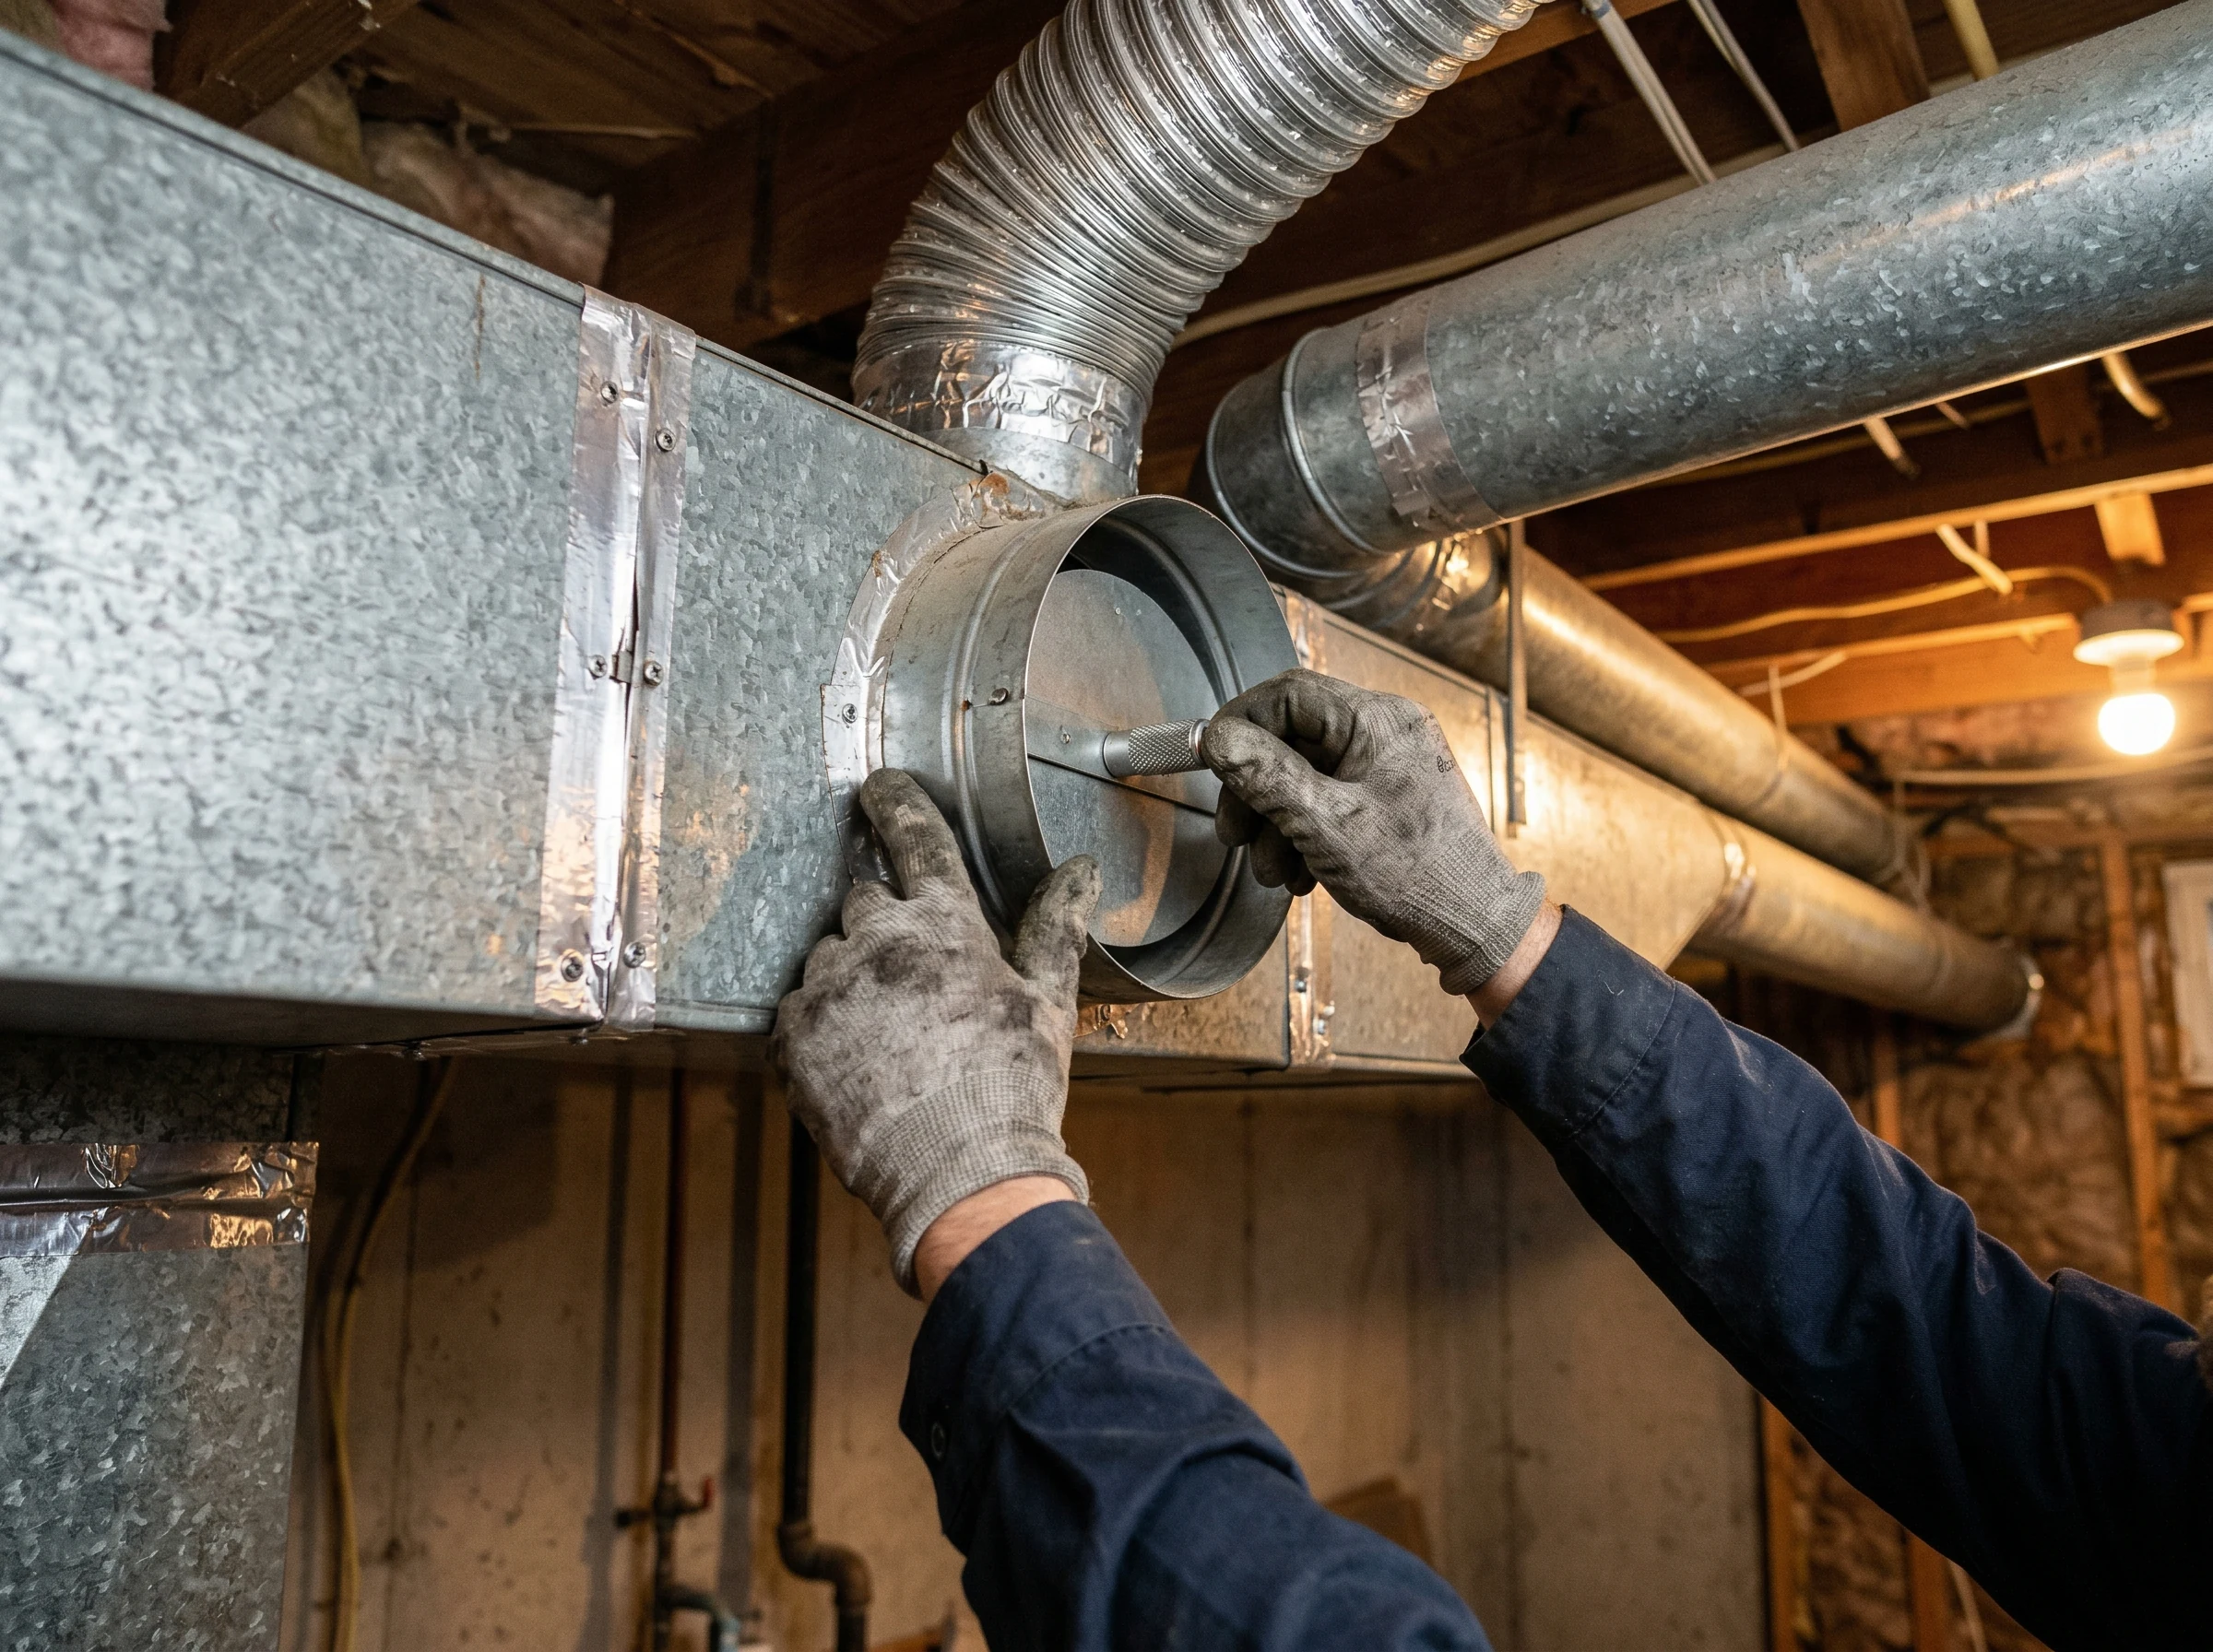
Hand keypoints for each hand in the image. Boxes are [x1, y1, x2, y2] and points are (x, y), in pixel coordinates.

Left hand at [773, 769, 1099, 1295]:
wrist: (957, 1173)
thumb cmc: (1012, 1087)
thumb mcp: (1047, 1001)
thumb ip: (1055, 926)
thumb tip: (1080, 870)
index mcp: (945, 924)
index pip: (916, 837)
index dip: (896, 804)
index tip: (879, 789)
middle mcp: (878, 940)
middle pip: (865, 899)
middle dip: (885, 925)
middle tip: (916, 982)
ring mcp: (829, 987)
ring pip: (829, 954)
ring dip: (851, 976)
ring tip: (891, 1035)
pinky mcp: (791, 1036)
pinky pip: (798, 1007)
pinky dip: (821, 1024)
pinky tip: (859, 1060)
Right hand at [1202, 669, 1545, 996]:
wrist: (1473, 922)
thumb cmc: (1417, 875)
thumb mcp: (1325, 825)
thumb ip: (1267, 775)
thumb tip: (1219, 738)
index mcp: (1378, 721)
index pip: (1288, 694)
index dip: (1240, 724)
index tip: (1211, 761)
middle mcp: (1386, 731)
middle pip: (1292, 738)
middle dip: (1255, 791)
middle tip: (1235, 835)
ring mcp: (1389, 763)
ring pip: (1305, 774)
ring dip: (1276, 822)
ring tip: (1275, 871)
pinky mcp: (1388, 794)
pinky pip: (1329, 797)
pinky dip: (1305, 832)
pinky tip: (1303, 872)